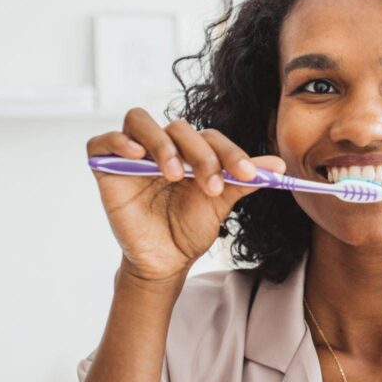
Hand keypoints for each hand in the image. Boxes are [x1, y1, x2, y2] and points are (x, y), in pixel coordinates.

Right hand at [86, 108, 285, 292]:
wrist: (165, 261)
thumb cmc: (189, 228)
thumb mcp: (221, 203)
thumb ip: (244, 181)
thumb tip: (279, 166)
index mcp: (191, 150)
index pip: (210, 137)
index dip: (231, 153)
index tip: (248, 175)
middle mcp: (162, 146)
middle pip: (179, 128)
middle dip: (200, 154)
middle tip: (211, 185)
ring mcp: (132, 154)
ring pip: (140, 121)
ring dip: (161, 144)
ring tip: (174, 175)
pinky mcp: (106, 167)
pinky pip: (102, 141)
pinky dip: (118, 142)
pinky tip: (136, 157)